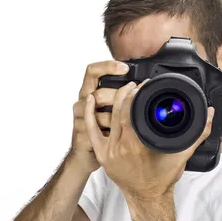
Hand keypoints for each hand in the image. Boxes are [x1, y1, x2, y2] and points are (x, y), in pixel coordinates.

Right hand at [69, 60, 130, 174]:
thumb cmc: (102, 130)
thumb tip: (142, 86)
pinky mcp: (81, 129)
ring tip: (131, 120)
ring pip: (99, 111)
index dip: (107, 66)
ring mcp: (79, 115)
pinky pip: (94, 124)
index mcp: (89, 91)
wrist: (86, 153)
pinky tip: (115, 125)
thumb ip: (121, 97)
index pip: (93, 71)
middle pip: (99, 92)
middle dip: (119, 96)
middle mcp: (82, 100)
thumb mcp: (112, 109)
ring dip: (117, 115)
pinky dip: (105, 123)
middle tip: (137, 98)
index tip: (125, 68)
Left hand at [84, 79, 214, 199]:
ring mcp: (108, 152)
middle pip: (118, 112)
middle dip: (125, 93)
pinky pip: (91, 131)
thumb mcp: (182, 155)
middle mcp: (120, 148)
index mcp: (137, 146)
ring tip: (120, 90)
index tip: (143, 84)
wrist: (147, 198)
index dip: (136, 94)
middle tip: (134, 84)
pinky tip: (90, 100)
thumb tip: (209, 114)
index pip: (131, 111)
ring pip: (106, 118)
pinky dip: (89, 114)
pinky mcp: (101, 155)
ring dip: (112, 101)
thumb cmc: (163, 178)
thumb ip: (197, 134)